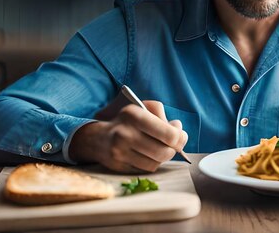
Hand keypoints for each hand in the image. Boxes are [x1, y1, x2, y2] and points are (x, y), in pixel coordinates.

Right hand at [70, 100, 187, 172]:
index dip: (180, 138)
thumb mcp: (144, 108)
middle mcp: (125, 134)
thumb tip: (178, 129)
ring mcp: (120, 152)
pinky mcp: (118, 166)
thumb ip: (163, 116)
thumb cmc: (128, 121)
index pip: (169, 135)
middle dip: (173, 150)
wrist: (99, 137)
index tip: (180, 136)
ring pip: (156, 163)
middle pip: (164, 152)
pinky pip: (146, 170)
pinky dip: (151, 163)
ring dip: (162, 158)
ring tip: (159, 148)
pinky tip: (148, 155)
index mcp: (134, 116)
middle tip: (172, 145)